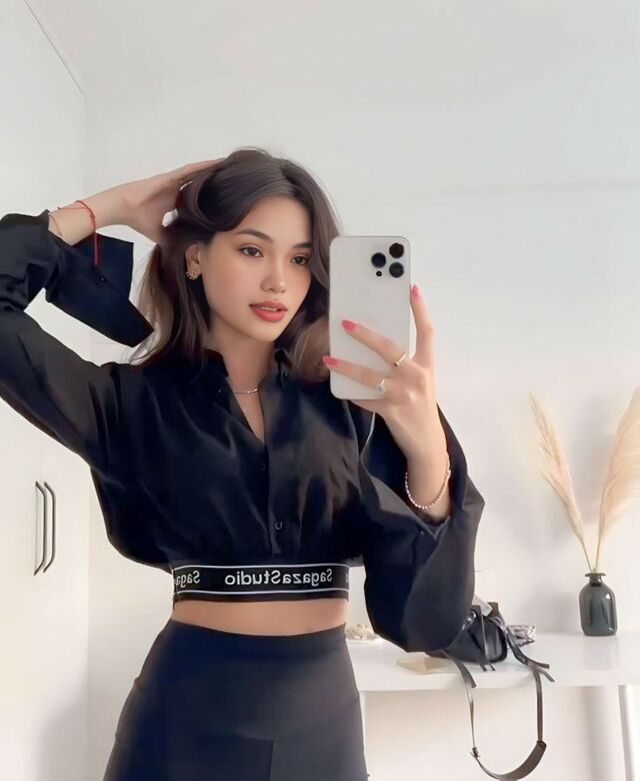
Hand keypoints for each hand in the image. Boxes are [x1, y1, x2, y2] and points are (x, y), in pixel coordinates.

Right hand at [118, 158, 224, 242]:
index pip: (196, 200)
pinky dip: (203, 166)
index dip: (209, 200)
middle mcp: (176, 190)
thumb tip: (179, 252)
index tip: (225, 203)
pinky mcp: (170, 177)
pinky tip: (217, 163)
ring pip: (198, 175)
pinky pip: (190, 170)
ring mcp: (173, 182)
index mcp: (174, 202)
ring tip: (230, 168)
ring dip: (213, 171)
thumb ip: (169, 239)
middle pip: (200, 185)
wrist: (122, 208)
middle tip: (234, 183)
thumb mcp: (158, 234)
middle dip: (215, 183)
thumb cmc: (136, 219)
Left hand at [322, 284, 445, 459]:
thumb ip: (405, 362)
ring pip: (370, 376)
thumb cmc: (420, 405)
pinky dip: (351, 393)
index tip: (412, 290)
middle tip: (346, 323)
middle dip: (366, 335)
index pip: (427, 332)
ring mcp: (403, 395)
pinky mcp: (391, 411)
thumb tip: (375, 343)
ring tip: (329, 358)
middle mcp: (417, 377)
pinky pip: (365, 399)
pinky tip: (339, 387)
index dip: (420, 310)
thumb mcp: (420, 380)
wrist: (427, 441)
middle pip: (390, 349)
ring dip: (347, 366)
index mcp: (427, 365)